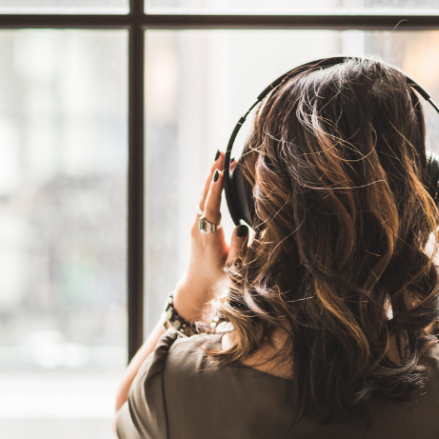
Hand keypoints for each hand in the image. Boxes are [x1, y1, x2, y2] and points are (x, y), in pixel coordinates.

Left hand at [174, 150, 247, 321]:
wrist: (198, 287)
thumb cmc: (218, 279)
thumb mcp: (233, 268)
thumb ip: (239, 249)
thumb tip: (241, 228)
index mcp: (207, 237)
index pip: (212, 207)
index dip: (216, 189)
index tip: (221, 170)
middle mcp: (199, 227)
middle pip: (205, 194)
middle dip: (213, 172)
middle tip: (222, 151)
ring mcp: (197, 225)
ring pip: (204, 195)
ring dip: (213, 175)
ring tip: (222, 156)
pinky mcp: (198, 224)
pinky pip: (205, 200)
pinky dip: (212, 186)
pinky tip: (219, 175)